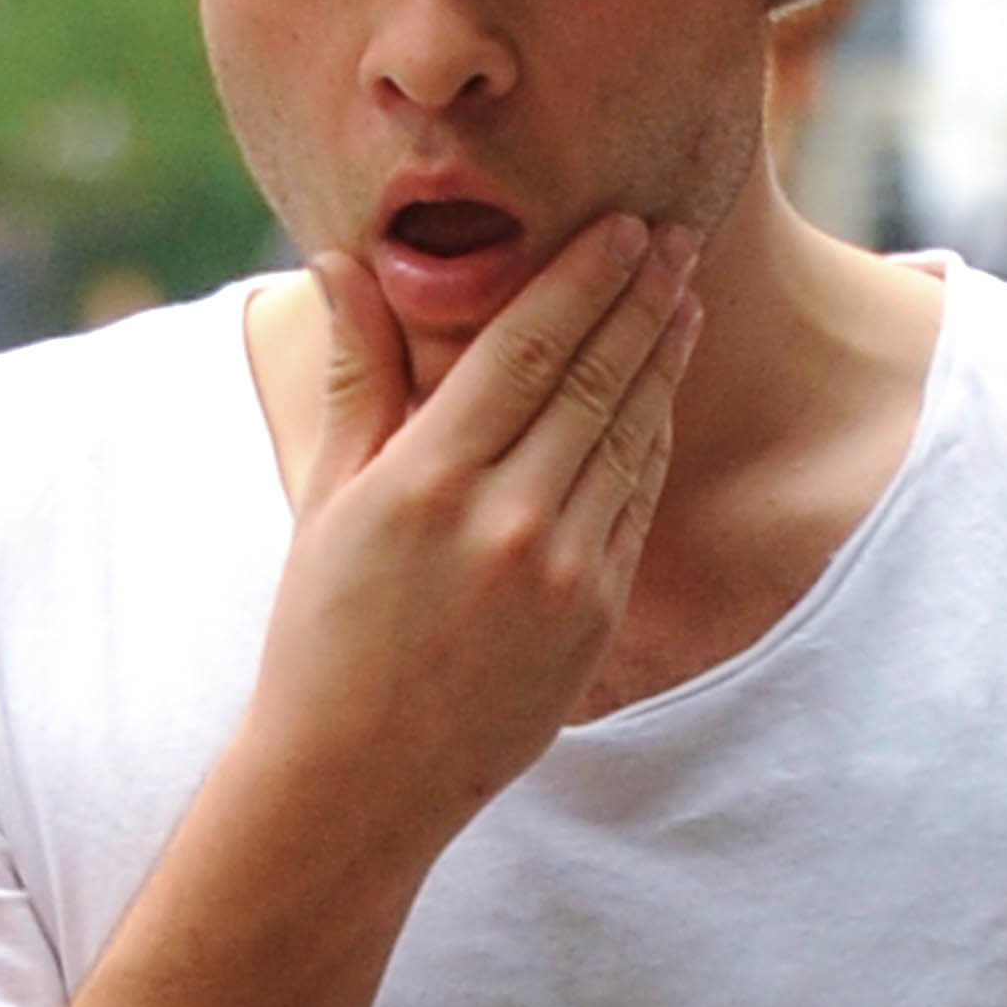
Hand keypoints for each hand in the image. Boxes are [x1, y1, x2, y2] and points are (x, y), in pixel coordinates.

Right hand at [245, 214, 700, 854]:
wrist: (359, 779)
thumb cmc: (323, 630)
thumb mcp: (327, 497)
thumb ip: (357, 374)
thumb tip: (342, 260)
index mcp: (428, 482)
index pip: (526, 347)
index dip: (582, 278)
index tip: (622, 227)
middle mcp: (505, 522)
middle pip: (594, 380)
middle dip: (641, 300)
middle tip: (678, 239)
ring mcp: (562, 576)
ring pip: (628, 439)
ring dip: (661, 362)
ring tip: (684, 300)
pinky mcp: (596, 620)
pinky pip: (635, 506)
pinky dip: (652, 441)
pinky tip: (661, 395)